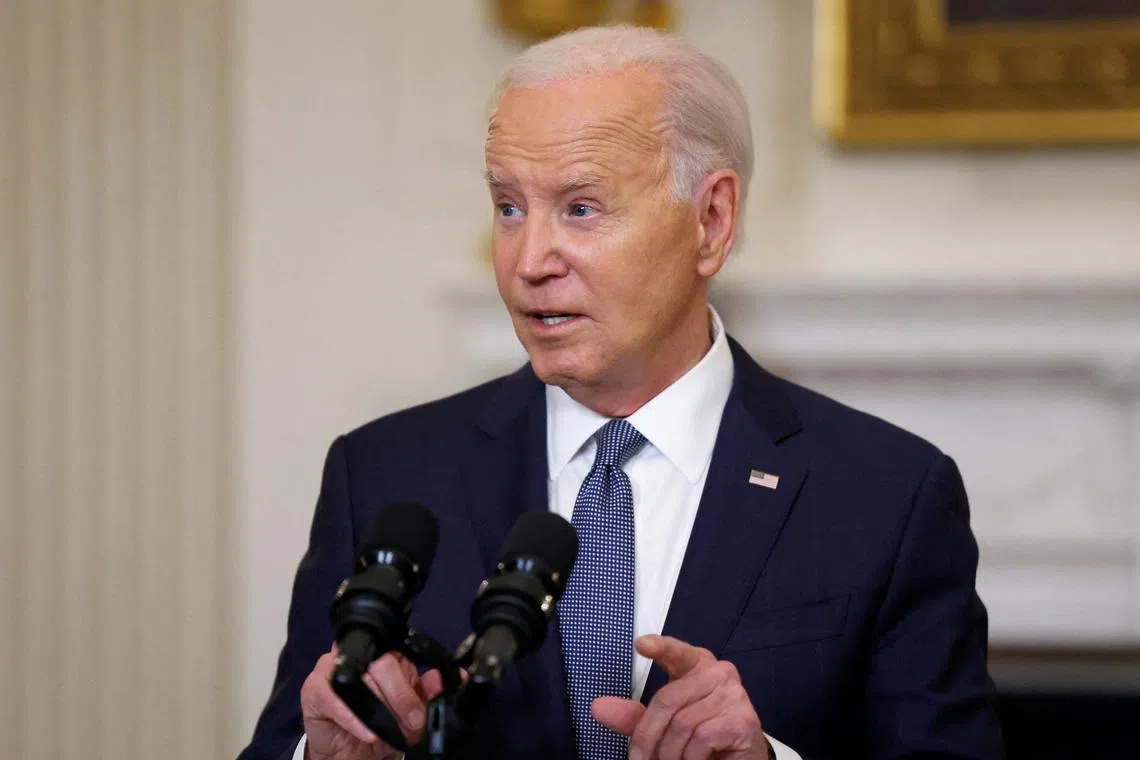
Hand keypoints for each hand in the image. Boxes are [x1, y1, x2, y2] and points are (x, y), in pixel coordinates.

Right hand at [300, 645, 446, 759]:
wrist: (347, 752)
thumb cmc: (376, 725)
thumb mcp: (408, 711)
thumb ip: (427, 692)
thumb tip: (452, 678)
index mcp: (383, 653)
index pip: (401, 655)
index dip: (413, 684)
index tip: (422, 712)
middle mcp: (358, 653)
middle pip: (383, 664)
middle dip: (401, 698)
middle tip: (410, 725)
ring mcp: (332, 667)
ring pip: (360, 678)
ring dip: (379, 710)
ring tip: (389, 733)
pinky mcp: (314, 688)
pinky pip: (334, 697)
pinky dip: (354, 718)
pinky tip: (368, 733)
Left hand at [592, 635, 770, 759]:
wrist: (741, 759)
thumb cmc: (701, 736)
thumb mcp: (664, 725)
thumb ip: (634, 716)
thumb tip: (598, 708)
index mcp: (696, 665)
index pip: (676, 652)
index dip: (660, 647)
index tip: (641, 644)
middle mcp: (718, 672)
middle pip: (667, 700)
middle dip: (647, 737)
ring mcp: (734, 694)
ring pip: (683, 724)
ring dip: (669, 754)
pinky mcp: (743, 719)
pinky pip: (702, 739)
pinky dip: (690, 759)